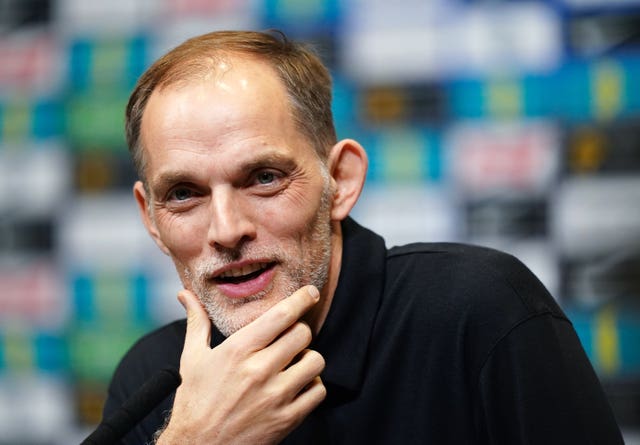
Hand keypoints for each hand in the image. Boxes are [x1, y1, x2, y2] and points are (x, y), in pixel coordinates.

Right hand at [156, 286, 326, 444]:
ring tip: (294, 363)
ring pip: (315, 361)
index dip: (301, 300)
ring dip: (308, 358)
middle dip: (299, 332)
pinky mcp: (287, 419)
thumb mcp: (192, 359)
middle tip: (290, 339)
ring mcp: (275, 396)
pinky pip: (318, 391)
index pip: (281, 315)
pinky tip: (297, 386)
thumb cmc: (194, 401)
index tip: (310, 293)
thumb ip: (197, 322)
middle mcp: (259, 370)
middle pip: (303, 335)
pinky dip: (313, 385)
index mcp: (238, 350)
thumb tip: (185, 294)